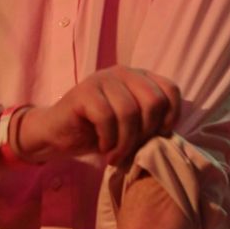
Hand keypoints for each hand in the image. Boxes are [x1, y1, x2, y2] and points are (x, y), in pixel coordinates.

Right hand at [18, 65, 179, 165]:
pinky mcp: (83, 92)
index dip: (171, 116)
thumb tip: (170, 137)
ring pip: (129, 112)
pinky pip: (106, 117)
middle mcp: (123, 73)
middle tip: (132, 150)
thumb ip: (150, 124)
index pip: (170, 89)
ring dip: (125, 142)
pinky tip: (102, 147)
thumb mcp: (131, 129)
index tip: (158, 137)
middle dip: (146, 133)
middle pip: (153, 101)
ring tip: (116, 156)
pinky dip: (107, 139)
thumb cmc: (98, 133)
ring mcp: (102, 79)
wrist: (58, 134)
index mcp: (139, 78)